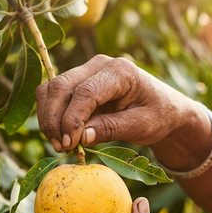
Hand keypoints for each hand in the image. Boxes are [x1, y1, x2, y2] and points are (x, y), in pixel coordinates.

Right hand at [36, 55, 189, 152]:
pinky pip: (52, 95)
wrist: (163, 107)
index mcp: (120, 71)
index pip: (85, 92)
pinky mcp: (77, 82)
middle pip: (61, 86)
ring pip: (51, 89)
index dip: (72, 119)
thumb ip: (112, 129)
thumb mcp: (142, 126)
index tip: (70, 144)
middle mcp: (99, 65)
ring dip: (48, 118)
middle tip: (61, 147)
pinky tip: (59, 136)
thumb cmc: (157, 115)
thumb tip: (82, 137)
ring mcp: (85, 71)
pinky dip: (50, 115)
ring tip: (59, 144)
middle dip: (55, 119)